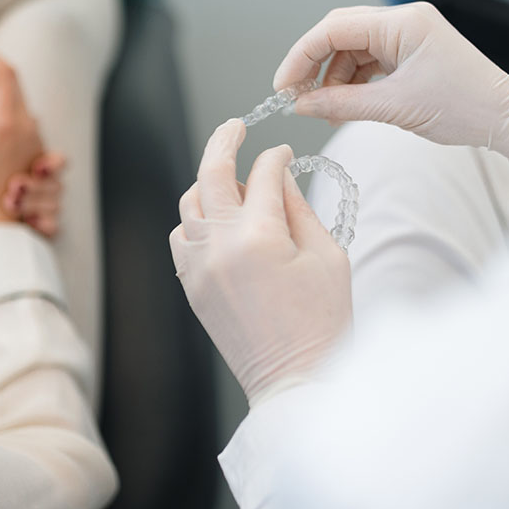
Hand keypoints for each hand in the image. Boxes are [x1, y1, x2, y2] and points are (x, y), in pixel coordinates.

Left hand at [169, 119, 352, 404]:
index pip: (263, 174)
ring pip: (189, 204)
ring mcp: (199, 268)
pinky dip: (196, 220)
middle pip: (210, 173)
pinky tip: (219, 223)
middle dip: (225, 140)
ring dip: (209, 185)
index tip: (285, 152)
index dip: (277, 156)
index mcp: (260, 237)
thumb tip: (279, 175)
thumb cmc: (323, 322)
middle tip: (236, 126)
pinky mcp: (191, 287)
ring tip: (232, 183)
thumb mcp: (327, 256)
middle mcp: (220, 246)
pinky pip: (181, 238)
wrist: (295, 381)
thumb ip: (299, 208)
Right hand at [274, 2, 508, 170]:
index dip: (301, 56)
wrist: (506, 119)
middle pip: (340, 34)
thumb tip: (301, 105)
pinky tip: (344, 105)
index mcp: (402, 22)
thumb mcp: (395, 107)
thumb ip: (342, 103)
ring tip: (323, 110)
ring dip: (334, 78)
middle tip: (296, 97)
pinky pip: (370, 62)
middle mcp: (403, 21)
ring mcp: (408, 36)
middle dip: (314, 65)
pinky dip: (353, 83)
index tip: (283, 86)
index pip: (334, 28)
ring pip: (353, 50)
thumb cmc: (463, 107)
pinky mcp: (412, 53)